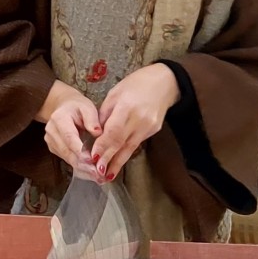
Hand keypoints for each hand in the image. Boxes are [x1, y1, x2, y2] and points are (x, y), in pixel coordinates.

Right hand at [39, 80, 103, 180]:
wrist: (63, 107)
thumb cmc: (78, 107)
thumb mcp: (87, 107)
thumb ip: (92, 119)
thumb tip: (97, 132)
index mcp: (59, 118)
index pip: (69, 137)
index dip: (80, 150)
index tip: (92, 160)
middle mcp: (51, 131)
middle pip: (68, 152)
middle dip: (84, 165)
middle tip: (99, 174)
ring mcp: (51, 141)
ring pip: (67, 159)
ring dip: (83, 169)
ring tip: (98, 176)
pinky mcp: (53, 148)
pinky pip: (67, 160)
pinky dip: (79, 167)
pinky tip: (90, 172)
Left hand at [94, 64, 178, 180]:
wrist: (164, 82)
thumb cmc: (136, 84)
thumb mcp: (115, 93)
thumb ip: (104, 114)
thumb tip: (95, 133)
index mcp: (127, 106)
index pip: (113, 131)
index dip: (103, 146)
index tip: (93, 157)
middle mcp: (139, 119)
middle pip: (121, 143)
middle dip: (108, 159)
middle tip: (97, 173)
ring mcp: (148, 126)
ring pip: (129, 148)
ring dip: (117, 163)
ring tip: (107, 176)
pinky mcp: (153, 131)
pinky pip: (136, 144)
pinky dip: (125, 154)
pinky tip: (118, 163)